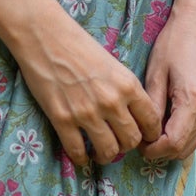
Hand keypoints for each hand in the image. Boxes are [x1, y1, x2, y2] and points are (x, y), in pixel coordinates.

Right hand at [14, 4, 164, 171]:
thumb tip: (131, 115)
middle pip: (131, 141)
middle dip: (128, 146)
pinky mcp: (62, 119)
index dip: (149, 134)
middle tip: (119, 144)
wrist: (45, 36)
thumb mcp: (114, 64)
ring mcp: (86, 112)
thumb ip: (125, 90)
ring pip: (108, 151)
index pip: (151, 122)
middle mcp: (111, 102)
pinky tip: (81, 155)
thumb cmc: (79, 46)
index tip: (143, 137)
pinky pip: (77, 151)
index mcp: (128, 85)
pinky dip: (81, 158)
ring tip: (101, 153)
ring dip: (106, 156)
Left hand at [139, 0, 195, 165]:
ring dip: (172, 143)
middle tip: (141, 136)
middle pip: (184, 149)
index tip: (137, 142)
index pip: (173, 144)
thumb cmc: (174, 41)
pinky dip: (183, 133)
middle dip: (161, 150)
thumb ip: (153, 107)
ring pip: (193, 143)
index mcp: (194, 101)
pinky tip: (166, 119)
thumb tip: (145, 134)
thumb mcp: (156, 73)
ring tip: (152, 127)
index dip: (153, 150)